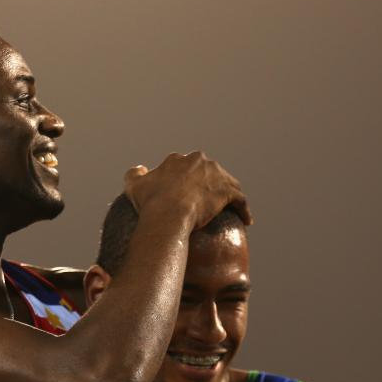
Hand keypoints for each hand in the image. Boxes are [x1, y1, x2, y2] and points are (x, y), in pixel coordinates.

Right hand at [123, 151, 251, 229]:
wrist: (167, 215)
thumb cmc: (150, 203)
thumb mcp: (134, 186)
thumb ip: (134, 174)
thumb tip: (141, 169)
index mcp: (177, 160)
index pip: (185, 166)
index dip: (187, 179)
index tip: (188, 192)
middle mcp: (197, 161)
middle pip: (209, 171)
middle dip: (211, 182)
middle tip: (210, 200)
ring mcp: (214, 175)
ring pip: (227, 183)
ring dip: (231, 195)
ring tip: (233, 209)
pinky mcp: (226, 191)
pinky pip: (239, 199)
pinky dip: (244, 209)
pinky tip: (247, 220)